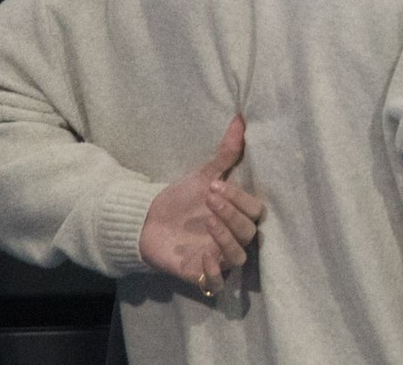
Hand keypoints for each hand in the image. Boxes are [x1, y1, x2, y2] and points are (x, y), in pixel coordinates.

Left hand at [139, 116, 267, 295]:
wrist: (147, 222)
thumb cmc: (181, 199)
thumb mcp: (203, 176)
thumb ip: (226, 153)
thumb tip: (239, 118)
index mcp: (238, 215)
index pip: (255, 211)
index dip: (239, 199)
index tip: (214, 185)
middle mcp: (234, 238)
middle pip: (249, 232)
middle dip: (231, 214)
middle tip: (208, 198)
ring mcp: (219, 259)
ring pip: (238, 256)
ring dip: (225, 238)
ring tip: (207, 220)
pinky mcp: (201, 275)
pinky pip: (216, 283)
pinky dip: (213, 274)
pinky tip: (203, 257)